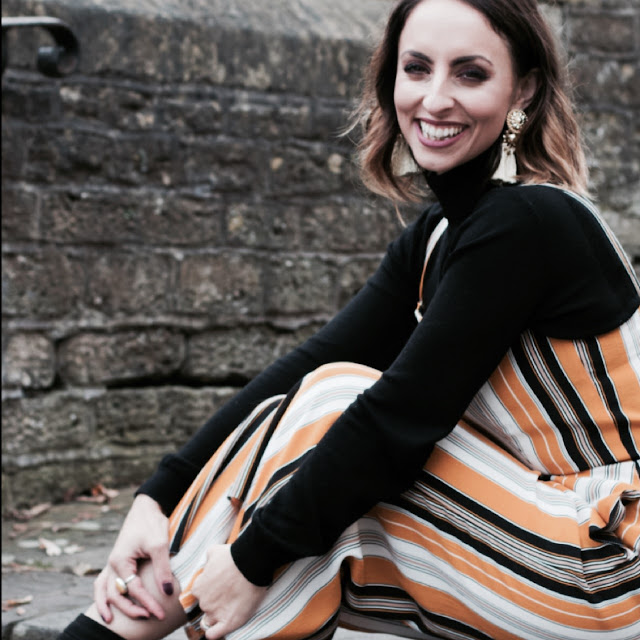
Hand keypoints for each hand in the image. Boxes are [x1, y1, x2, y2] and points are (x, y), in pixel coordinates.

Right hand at [93, 494, 174, 622]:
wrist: (146, 506)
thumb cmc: (152, 523)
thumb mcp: (160, 545)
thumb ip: (162, 569)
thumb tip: (168, 592)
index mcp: (120, 561)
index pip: (134, 590)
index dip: (147, 603)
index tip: (160, 613)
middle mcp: (113, 564)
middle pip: (116, 594)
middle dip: (130, 609)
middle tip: (149, 617)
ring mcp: (113, 562)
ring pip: (104, 590)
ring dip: (109, 605)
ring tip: (111, 621)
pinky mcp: (118, 560)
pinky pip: (104, 581)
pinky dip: (103, 594)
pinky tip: (108, 602)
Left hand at [192, 544, 266, 638]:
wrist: (251, 563)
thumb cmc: (233, 556)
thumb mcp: (213, 551)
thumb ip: (206, 561)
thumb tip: (207, 564)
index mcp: (198, 587)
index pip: (200, 593)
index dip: (209, 589)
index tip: (219, 584)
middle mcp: (204, 603)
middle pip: (206, 606)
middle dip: (215, 601)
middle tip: (228, 592)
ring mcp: (215, 614)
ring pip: (210, 621)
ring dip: (217, 615)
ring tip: (230, 607)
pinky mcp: (228, 623)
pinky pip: (214, 635)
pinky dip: (216, 632)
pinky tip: (223, 624)